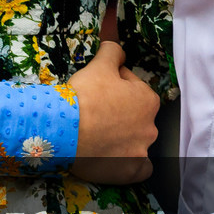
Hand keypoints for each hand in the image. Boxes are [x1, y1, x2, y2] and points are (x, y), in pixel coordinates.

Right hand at [67, 40, 158, 184]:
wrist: (63, 131)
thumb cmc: (83, 97)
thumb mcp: (99, 65)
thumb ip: (113, 52)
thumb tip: (116, 41)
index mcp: (148, 100)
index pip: (134, 89)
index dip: (115, 87)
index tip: (100, 91)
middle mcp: (150, 127)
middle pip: (135, 117)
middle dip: (121, 115)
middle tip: (96, 114)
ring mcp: (140, 151)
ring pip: (136, 143)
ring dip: (122, 139)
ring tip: (99, 137)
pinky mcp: (130, 171)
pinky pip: (139, 169)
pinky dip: (130, 165)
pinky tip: (116, 159)